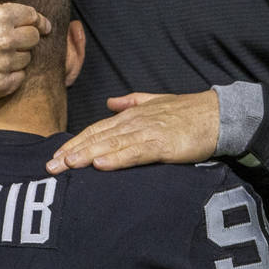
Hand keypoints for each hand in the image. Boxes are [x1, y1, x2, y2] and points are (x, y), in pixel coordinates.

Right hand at [0, 0, 51, 97]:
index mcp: (1, 17)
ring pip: (27, 57)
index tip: (35, 22)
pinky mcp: (0, 84)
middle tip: (10, 35)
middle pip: (34, 37)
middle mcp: (5, 41)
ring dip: (18, 53)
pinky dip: (13, 73)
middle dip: (25, 34)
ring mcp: (3, 64)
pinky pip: (20, 77)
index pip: (32, 16)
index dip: (34, 18)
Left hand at [46, 91, 219, 172]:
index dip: (74, 142)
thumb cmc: (189, 112)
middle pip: (97, 137)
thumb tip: (110, 102)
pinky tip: (100, 164)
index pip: (96, 129)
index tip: (55, 156)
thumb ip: (132, 101)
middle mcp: (135, 122)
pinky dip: (117, 158)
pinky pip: (135, 152)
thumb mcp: (157, 103)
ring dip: (87, 154)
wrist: (218, 115)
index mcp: (131, 115)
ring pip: (111, 144)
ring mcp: (148, 133)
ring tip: (67, 165)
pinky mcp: (163, 145)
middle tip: (50, 167)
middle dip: (72, 152)